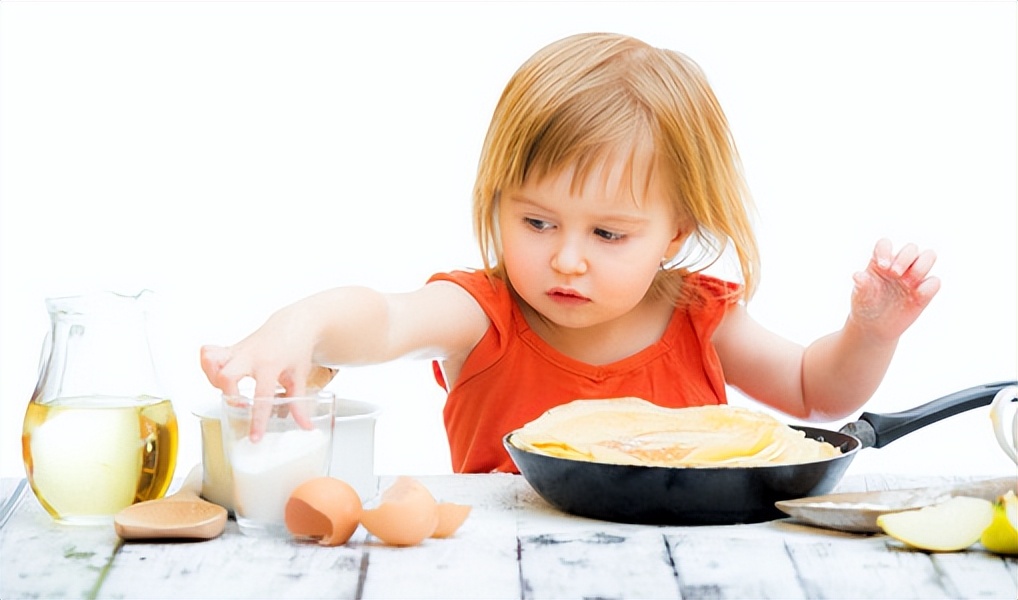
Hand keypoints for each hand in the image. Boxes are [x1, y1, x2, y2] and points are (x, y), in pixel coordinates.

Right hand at [201, 319, 337, 441]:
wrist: (294, 325)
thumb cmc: (296, 350)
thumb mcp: (300, 376)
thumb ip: (299, 403)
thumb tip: (306, 427)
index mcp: (271, 364)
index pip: (262, 396)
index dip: (257, 420)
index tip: (254, 438)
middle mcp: (250, 356)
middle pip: (226, 376)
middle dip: (229, 395)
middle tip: (240, 405)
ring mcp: (238, 351)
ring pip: (212, 362)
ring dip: (214, 380)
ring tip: (229, 391)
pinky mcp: (231, 348)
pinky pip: (209, 352)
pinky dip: (207, 365)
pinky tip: (216, 375)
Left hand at [849, 239, 940, 340]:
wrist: (874, 327)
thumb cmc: (865, 306)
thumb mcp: (860, 296)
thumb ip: (861, 284)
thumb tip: (858, 275)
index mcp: (881, 261)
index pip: (885, 244)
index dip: (886, 251)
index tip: (883, 267)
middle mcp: (899, 264)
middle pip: (911, 248)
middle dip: (905, 258)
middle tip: (895, 275)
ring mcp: (913, 277)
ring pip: (929, 256)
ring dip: (920, 267)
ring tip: (907, 283)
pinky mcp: (924, 292)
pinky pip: (935, 281)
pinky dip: (929, 285)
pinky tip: (917, 295)